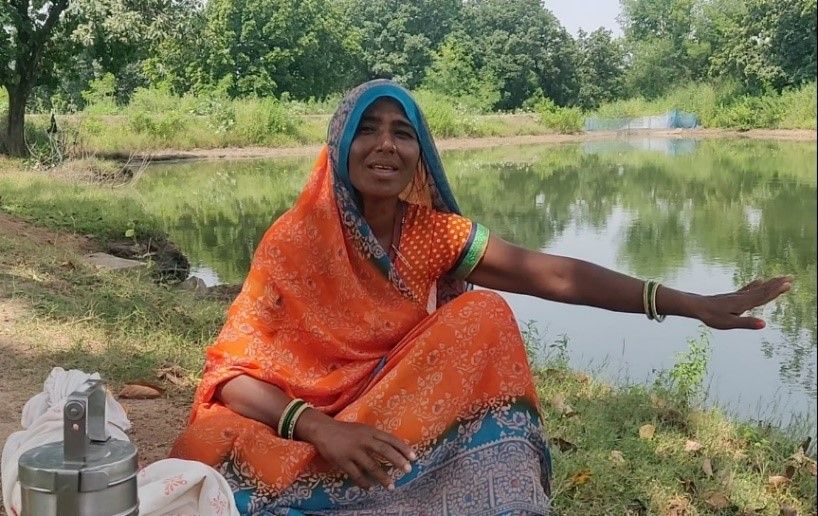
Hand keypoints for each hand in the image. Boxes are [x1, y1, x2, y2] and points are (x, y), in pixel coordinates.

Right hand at [295, 411, 415, 489]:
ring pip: (371, 465)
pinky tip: (370, 488)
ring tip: (391, 486)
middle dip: (397, 461)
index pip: (390, 439)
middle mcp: (363, 440)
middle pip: (383, 451)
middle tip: (408, 470)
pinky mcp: (342, 460)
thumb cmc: (345, 430)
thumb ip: (375, 437)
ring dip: (382, 477)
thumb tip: (392, 448)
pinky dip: (364, 482)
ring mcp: (353, 451)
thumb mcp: (362, 429)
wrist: (323, 429)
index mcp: (369, 431)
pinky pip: (355, 474)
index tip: (414, 457)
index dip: (402, 448)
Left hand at [694, 276, 791, 329]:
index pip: (763, 296)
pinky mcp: (733, 296)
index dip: (776, 291)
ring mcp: (738, 296)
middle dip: (777, 284)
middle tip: (791, 277)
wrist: (696, 306)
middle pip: (763, 290)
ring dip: (770, 283)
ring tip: (780, 277)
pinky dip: (756, 284)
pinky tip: (760, 280)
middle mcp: (743, 297)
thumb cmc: (712, 316)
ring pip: (757, 288)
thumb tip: (764, 324)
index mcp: (744, 303)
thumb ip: (747, 323)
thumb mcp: (729, 323)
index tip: (788, 284)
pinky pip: (748, 289)